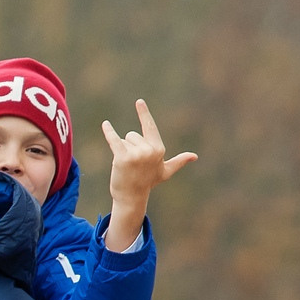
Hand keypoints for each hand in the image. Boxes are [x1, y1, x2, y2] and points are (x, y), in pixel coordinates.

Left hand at [102, 100, 197, 251]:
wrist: (132, 197)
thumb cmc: (148, 183)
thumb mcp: (165, 172)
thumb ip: (178, 162)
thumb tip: (194, 156)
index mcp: (159, 149)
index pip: (150, 127)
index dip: (144, 113)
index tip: (139, 101)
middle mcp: (149, 150)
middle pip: (132, 135)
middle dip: (130, 147)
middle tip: (133, 164)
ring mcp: (136, 154)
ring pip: (124, 140)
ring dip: (122, 150)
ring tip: (127, 166)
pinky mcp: (122, 157)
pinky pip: (114, 140)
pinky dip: (109, 132)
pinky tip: (106, 124)